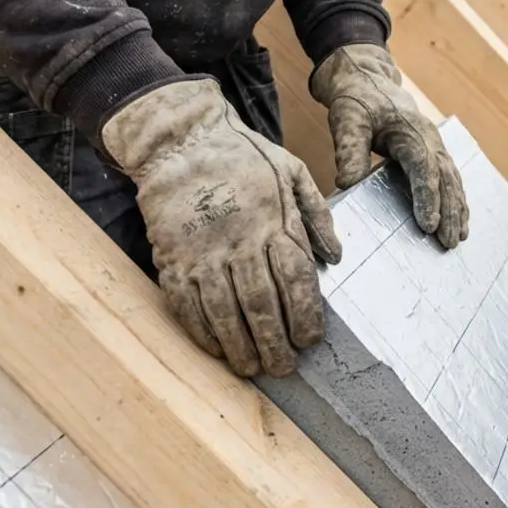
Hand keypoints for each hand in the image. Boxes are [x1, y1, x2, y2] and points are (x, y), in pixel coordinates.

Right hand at [101, 79, 341, 376]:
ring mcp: (202, 253)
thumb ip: (316, 214)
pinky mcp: (172, 259)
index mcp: (274, 220)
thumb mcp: (292, 170)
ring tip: (252, 368)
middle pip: (261, 304)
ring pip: (223, 313)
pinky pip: (187, 306)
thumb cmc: (243, 156)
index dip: (305, 315)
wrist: (180, 139)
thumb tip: (336, 256)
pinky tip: (217, 349)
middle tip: (284, 368)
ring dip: (240, 347)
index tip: (309, 339)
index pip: (295, 279)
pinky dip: (203, 333)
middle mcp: (239, 241)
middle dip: (275, 343)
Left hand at [310, 44, 468, 247]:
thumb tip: (347, 183)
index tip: (428, 225)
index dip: (428, 198)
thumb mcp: (347, 120)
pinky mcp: (433, 151)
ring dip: (458, 209)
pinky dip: (456, 200)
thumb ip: (349, 150)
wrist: (367, 78)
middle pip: (446, 179)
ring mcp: (435, 145)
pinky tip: (459, 221)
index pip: (424, 169)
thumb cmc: (356, 100)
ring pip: (453, 180)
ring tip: (459, 238)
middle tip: (449, 242)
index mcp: (411, 132)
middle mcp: (430, 139)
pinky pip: (450, 178)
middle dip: (450, 211)